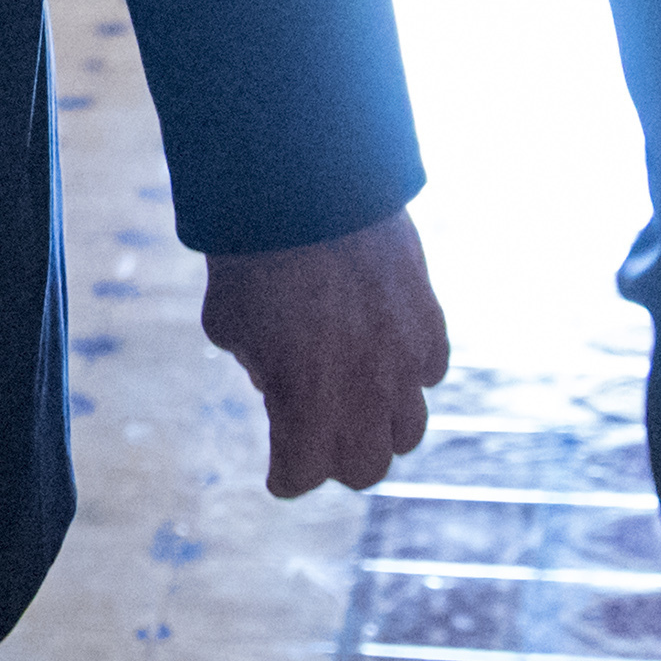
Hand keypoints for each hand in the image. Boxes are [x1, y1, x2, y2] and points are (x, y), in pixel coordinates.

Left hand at [195, 207, 448, 496]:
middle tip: (317, 440)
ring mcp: (404, 359)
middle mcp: (364, 394)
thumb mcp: (229, 323)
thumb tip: (283, 382)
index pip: (303, 477)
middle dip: (338, 462)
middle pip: (366, 469)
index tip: (278, 473)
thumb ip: (259, 367)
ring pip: (409, 432)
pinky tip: (384, 356)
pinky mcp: (428, 321)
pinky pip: (430, 374)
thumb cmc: (252, 254)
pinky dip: (409, 377)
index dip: (286, 478)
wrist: (305, 183)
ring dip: (380, 426)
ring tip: (354, 401)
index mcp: (306, 404)